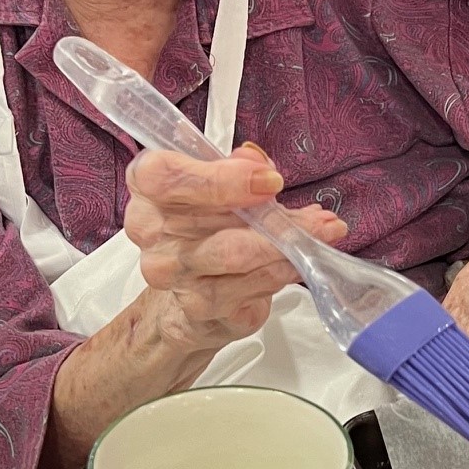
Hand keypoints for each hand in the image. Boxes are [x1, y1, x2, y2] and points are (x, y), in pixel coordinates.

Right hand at [123, 143, 346, 351]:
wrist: (191, 289)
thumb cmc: (207, 226)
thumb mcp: (222, 182)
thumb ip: (238, 167)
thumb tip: (259, 163)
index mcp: (148, 189)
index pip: (165, 176)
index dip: (219, 178)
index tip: (269, 180)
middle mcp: (151, 231)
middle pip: (211, 219)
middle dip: (274, 216)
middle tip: (317, 217)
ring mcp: (172, 272)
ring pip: (237, 255)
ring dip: (288, 244)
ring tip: (320, 233)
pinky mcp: (199, 304)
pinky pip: (252, 283)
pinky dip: (285, 269)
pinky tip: (301, 260)